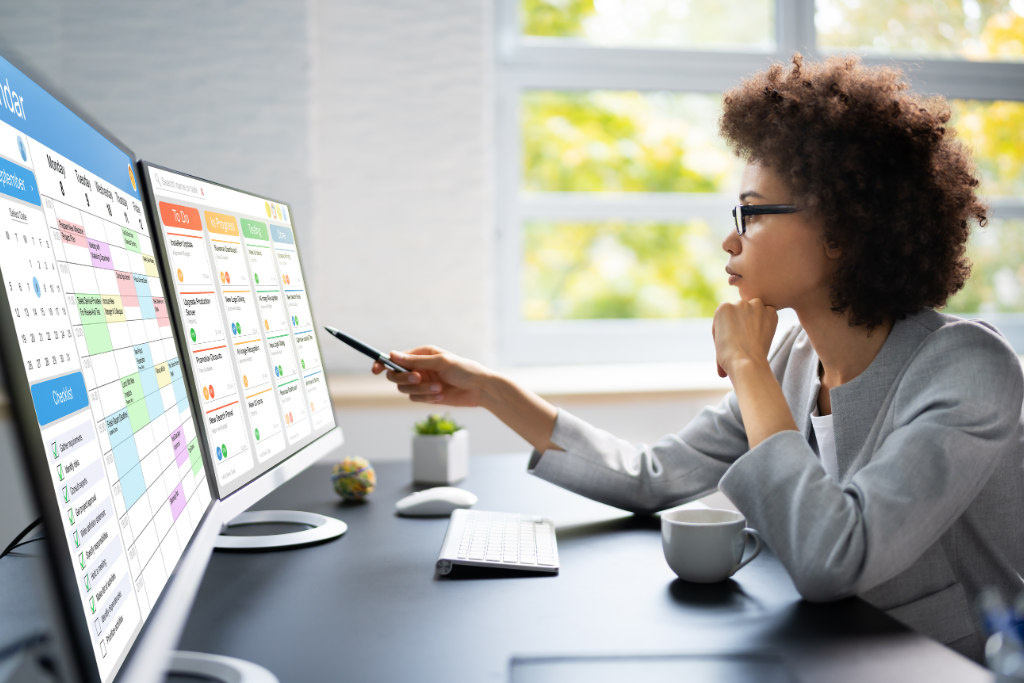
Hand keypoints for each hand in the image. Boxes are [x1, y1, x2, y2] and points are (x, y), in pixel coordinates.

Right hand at [371, 346, 489, 406]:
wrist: (480, 389)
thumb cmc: (464, 370)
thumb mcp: (440, 362)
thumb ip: (415, 361)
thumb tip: (392, 355)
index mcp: (421, 354)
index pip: (395, 358)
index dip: (382, 363)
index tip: (375, 371)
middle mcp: (419, 367)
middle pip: (395, 376)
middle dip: (405, 379)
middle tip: (418, 378)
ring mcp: (422, 382)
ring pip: (405, 390)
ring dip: (421, 390)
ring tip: (439, 389)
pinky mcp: (427, 395)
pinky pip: (415, 399)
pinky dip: (426, 398)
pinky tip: (441, 395)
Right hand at [712, 299, 777, 377]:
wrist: (744, 363)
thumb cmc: (728, 355)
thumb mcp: (719, 338)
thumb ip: (727, 327)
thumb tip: (735, 331)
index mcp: (722, 308)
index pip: (728, 314)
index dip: (730, 326)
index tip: (733, 337)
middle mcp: (738, 303)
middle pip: (742, 310)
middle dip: (743, 321)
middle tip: (745, 338)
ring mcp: (756, 306)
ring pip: (756, 309)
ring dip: (756, 319)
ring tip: (754, 337)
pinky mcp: (770, 312)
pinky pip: (770, 313)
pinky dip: (769, 321)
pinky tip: (763, 334)